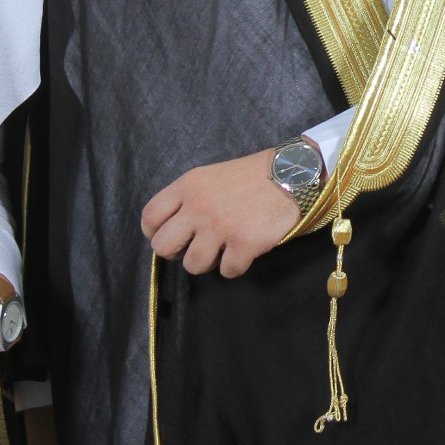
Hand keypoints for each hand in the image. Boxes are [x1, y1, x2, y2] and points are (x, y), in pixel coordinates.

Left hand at [139, 148, 300, 276]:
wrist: (294, 173)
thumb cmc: (254, 174)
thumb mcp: (213, 175)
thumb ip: (192, 197)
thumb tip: (179, 227)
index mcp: (188, 186)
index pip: (151, 216)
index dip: (154, 232)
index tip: (171, 237)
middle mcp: (198, 207)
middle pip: (162, 246)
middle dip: (176, 253)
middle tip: (193, 248)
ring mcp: (220, 227)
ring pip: (193, 265)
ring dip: (207, 263)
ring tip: (222, 250)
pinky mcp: (244, 244)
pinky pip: (227, 272)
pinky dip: (236, 266)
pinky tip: (244, 252)